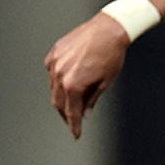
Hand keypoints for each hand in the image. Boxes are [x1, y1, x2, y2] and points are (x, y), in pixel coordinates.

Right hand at [44, 12, 130, 139]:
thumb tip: (85, 113)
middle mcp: (59, 74)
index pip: (71, 112)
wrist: (108, 30)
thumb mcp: (105, 82)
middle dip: (66, 114)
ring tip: (71, 104)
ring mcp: (55, 62)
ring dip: (61, 98)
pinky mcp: (54, 52)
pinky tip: (67, 84)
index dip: (74, 125)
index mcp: (73, 85)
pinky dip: (58, 80)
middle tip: (73, 122)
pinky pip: (52, 71)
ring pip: (53, 87)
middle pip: (58, 102)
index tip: (76, 134)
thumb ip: (92, 99)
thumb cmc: (112, 56)